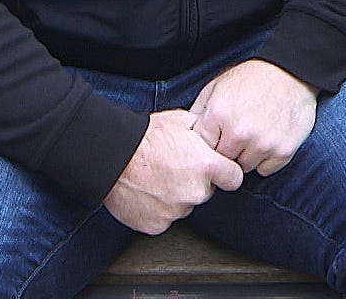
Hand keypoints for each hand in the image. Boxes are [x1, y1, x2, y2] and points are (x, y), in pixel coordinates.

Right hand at [102, 109, 242, 234]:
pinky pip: (163, 219)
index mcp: (207, 166)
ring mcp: (176, 211)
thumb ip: (203, 133)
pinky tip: (145, 193)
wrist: (111, 156)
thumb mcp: (181, 121)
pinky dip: (156, 210)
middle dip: (195, 183)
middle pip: (206, 193)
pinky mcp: (157, 225)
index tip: (216, 171)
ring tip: (155, 179)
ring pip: (184, 206)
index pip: (234, 178)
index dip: (225, 173)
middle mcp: (195, 191)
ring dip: (175, 197)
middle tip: (174, 170)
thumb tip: (212, 136)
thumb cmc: (145, 136)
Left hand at [189, 59, 318, 175]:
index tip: (215, 139)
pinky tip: (268, 139)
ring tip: (253, 134)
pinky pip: (265, 170)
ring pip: (244, 168)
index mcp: (218, 116)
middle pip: (222, 162)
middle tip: (235, 136)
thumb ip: (198, 112)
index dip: (208, 145)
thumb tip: (184, 135)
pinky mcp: (283, 150)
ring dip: (246, 157)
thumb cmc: (252, 78)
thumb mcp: (216, 87)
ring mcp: (262, 143)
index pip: (201, 149)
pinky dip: (266, 159)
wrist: (291, 71)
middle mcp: (239, 132)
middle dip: (226, 152)